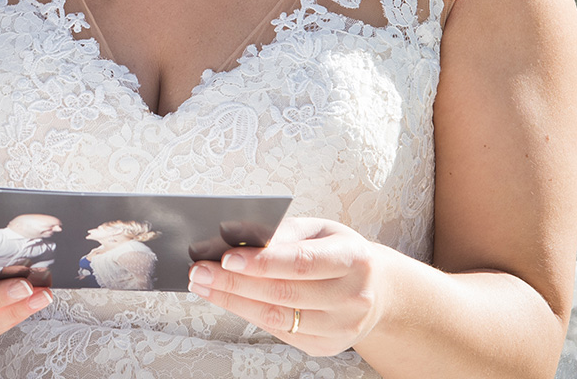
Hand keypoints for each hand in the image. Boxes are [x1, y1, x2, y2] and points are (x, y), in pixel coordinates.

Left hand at [187, 217, 388, 356]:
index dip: (262, 262)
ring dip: (233, 302)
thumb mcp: (318, 229)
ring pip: (277, 318)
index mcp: (353, 258)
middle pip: (284, 293)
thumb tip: (236, 238)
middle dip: (234, 283)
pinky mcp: (326, 346)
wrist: (377, 289)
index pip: (301, 262)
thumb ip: (282, 233)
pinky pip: (280, 332)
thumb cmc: (338, 250)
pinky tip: (226, 300)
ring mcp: (341, 328)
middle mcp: (352, 297)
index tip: (226, 258)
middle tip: (199, 271)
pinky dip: (248, 314)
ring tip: (202, 285)